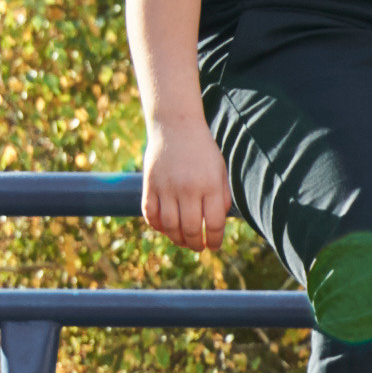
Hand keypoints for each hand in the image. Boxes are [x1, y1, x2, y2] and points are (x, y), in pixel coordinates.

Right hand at [142, 118, 231, 251]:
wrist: (176, 125)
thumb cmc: (203, 152)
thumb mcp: (220, 171)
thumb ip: (221, 198)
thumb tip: (216, 227)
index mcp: (210, 185)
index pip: (214, 224)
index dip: (215, 241)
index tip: (214, 246)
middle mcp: (188, 188)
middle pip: (191, 230)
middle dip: (196, 245)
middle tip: (198, 247)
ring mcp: (167, 186)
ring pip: (170, 226)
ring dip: (177, 239)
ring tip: (183, 241)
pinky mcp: (150, 184)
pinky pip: (150, 215)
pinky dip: (157, 226)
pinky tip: (166, 227)